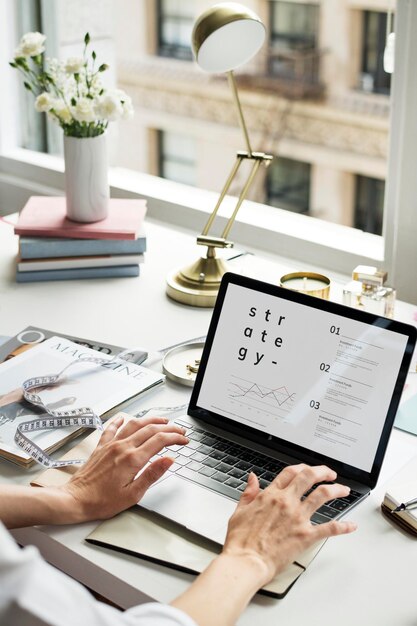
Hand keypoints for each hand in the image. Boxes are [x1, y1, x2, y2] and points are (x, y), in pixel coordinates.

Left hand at [62, 415, 187, 521]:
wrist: (76, 499)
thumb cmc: (102, 501)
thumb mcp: (133, 494)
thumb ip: (152, 474)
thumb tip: (169, 460)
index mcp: (132, 459)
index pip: (160, 441)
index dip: (175, 438)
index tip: (184, 440)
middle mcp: (122, 447)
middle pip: (150, 429)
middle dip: (168, 428)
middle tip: (179, 431)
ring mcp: (111, 444)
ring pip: (134, 424)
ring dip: (150, 420)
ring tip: (162, 421)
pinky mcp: (101, 446)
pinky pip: (112, 428)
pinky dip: (120, 420)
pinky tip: (124, 418)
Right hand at [223, 464, 356, 585]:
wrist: (247, 561)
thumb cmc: (242, 541)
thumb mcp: (240, 511)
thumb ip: (249, 493)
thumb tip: (252, 478)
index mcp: (270, 495)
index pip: (290, 473)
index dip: (301, 467)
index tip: (308, 469)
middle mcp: (286, 502)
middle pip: (309, 477)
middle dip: (322, 472)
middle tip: (330, 473)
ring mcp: (298, 518)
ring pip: (322, 495)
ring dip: (336, 490)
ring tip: (344, 490)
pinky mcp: (306, 536)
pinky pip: (329, 528)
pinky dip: (343, 526)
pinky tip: (350, 525)